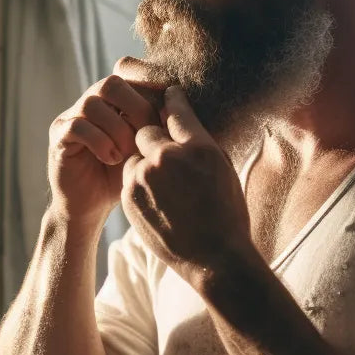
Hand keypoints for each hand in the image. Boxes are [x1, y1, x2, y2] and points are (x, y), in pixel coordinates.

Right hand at [48, 69, 163, 226]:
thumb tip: (186, 109)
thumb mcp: (146, 149)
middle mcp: (91, 102)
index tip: (170, 106)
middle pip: (112, 83)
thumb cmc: (123, 177)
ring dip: (117, 129)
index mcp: (113, 101)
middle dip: (135, 108)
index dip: (150, 86)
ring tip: (127, 153)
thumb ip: (158, 127)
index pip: (131, 76)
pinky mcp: (59, 137)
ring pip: (93, 103)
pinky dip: (99, 142)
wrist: (91, 207)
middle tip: (147, 135)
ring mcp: (71, 117)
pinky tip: (111, 160)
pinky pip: (78, 126)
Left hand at [121, 86, 254, 290]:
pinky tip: (160, 202)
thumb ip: (197, 137)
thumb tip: (177, 109)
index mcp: (197, 147)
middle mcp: (166, 159)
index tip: (169, 94)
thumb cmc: (226, 212)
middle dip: (152, 137)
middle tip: (166, 154)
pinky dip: (139, 184)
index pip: (176, 109)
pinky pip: (129, 179)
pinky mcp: (128, 199)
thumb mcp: (221, 166)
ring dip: (144, 163)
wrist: (214, 259)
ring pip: (134, 156)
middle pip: (145, 131)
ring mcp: (143, 180)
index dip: (171, 101)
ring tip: (167, 187)